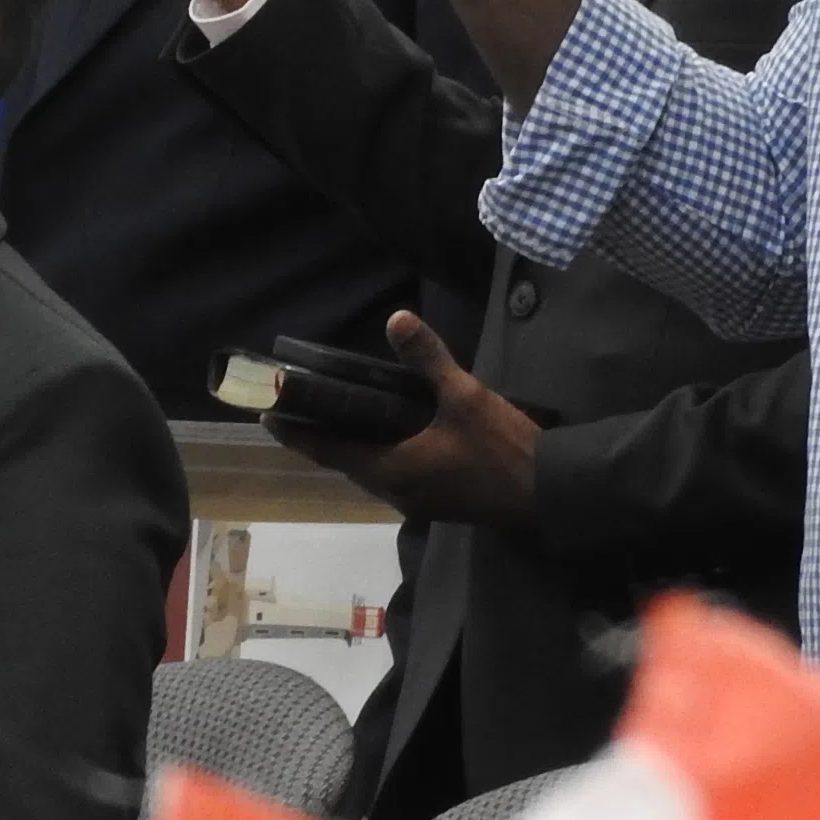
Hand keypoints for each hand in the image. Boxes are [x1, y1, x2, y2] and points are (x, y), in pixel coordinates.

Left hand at [264, 311, 541, 529]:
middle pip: (347, 463)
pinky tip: (389, 433)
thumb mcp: (464, 397)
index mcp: (392, 470)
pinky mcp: (439, 501)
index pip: (329, 450)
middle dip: (322, 438)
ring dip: (353, 448)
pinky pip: (397, 476)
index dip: (297, 434)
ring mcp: (418, 501)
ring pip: (373, 471)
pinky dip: (381, 455)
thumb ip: (428, 359)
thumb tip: (397, 318)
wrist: (552, 494)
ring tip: (338, 417)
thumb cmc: (503, 449)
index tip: (268, 417)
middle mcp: (396, 492)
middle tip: (301, 409)